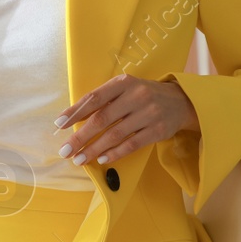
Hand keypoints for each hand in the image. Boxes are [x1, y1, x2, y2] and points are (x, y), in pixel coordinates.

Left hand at [53, 73, 199, 165]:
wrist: (180, 101)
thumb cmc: (142, 95)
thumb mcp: (124, 89)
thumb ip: (102, 100)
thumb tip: (73, 118)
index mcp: (123, 83)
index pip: (94, 98)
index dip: (75, 112)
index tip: (60, 125)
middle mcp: (136, 96)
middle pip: (102, 119)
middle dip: (81, 136)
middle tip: (65, 150)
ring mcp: (148, 113)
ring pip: (115, 134)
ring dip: (94, 149)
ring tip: (79, 159)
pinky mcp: (157, 130)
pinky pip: (132, 144)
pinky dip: (115, 153)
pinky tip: (101, 159)